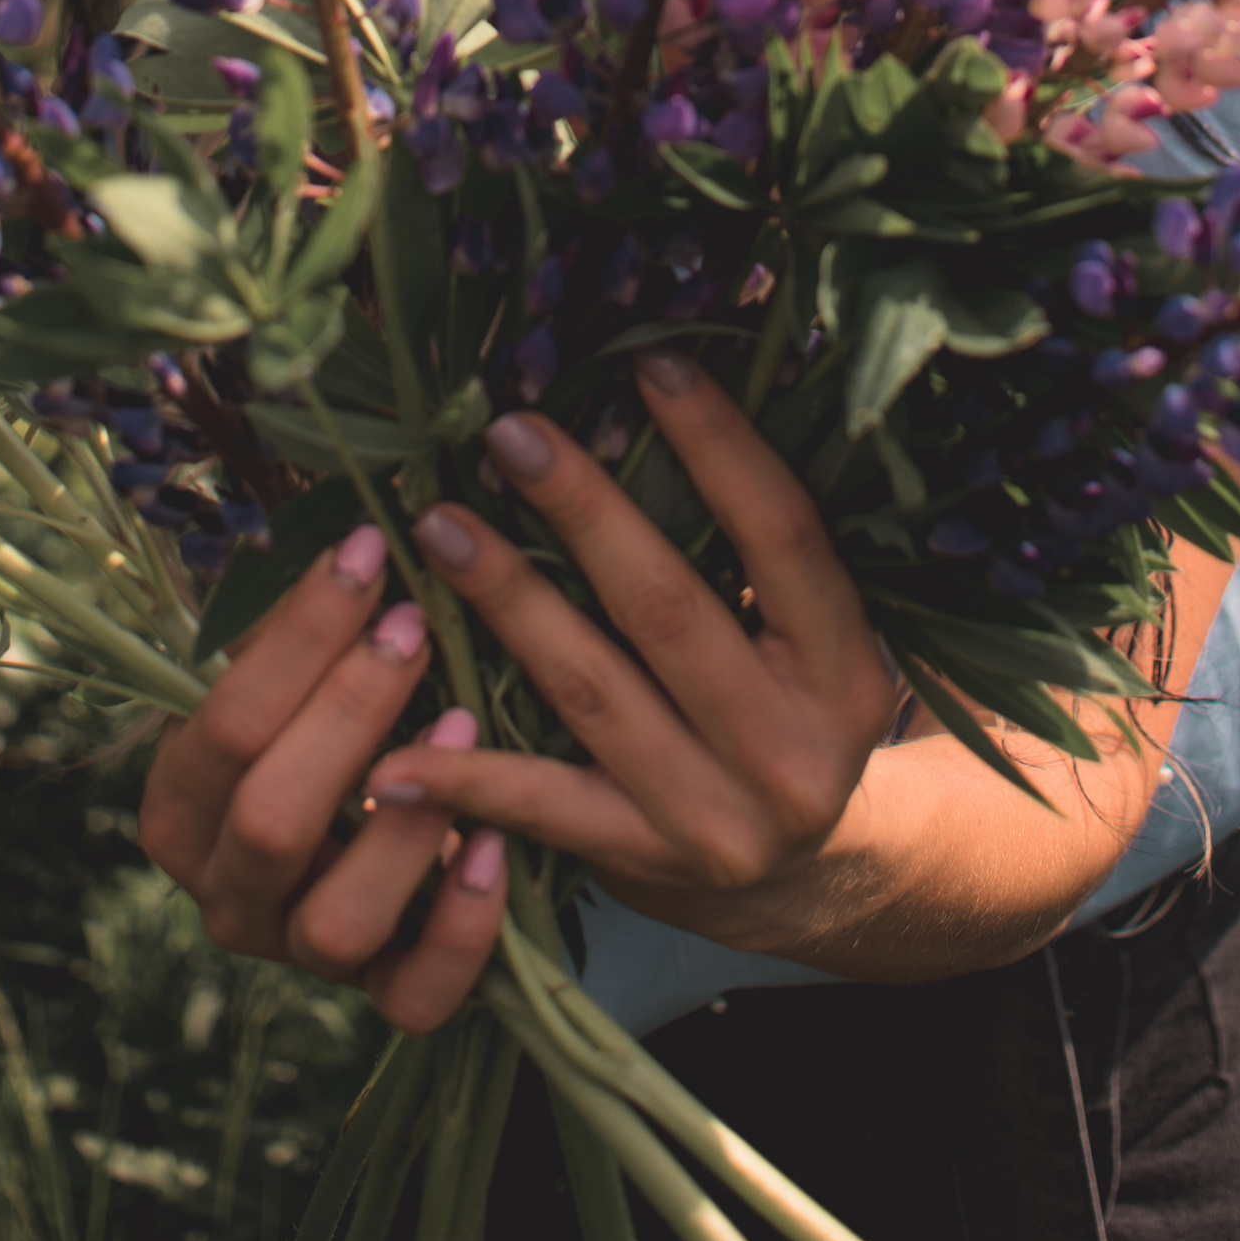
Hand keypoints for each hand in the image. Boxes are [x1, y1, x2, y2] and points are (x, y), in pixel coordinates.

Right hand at [136, 520, 510, 1031]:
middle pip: (273, 818)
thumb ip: (309, 618)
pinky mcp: (383, 997)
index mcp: (182, 808)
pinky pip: (415, 996)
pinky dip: (459, 928)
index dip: (300, 636)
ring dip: (405, 823)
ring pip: (338, 921)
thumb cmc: (325, 718)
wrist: (364, 836)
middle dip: (351, 711)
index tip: (370, 551)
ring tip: (460, 723)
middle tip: (416, 625)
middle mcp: (229, 893)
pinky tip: (495, 845)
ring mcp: (303, 955)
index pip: (225, 726)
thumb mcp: (294, 672)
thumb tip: (361, 516)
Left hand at [366, 348, 904, 953]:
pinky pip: (543, 807)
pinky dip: (465, 775)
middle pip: (667, 609)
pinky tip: (392, 748)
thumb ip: (758, 549)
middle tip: (507, 431)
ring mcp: (717, 818)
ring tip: (439, 524)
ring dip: (508, 600)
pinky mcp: (646, 865)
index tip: (650, 363)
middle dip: (581, 510)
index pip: (784, 536)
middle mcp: (792, 750)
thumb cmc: (792, 711)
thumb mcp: (814, 640)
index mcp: (847, 670)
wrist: (810, 877)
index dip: (721, 446)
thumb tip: (662, 387)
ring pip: (591, 691)